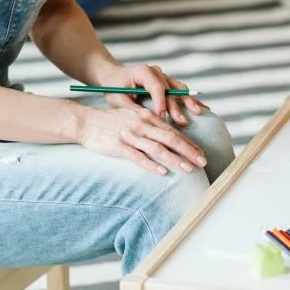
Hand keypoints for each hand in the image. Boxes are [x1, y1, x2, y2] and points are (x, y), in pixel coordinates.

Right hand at [78, 105, 207, 175]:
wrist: (86, 122)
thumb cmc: (112, 122)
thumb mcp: (134, 117)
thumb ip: (151, 125)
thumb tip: (170, 137)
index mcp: (147, 117)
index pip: (173, 131)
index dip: (189, 143)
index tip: (201, 153)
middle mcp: (141, 124)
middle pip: (170, 138)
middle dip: (189, 151)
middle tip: (203, 162)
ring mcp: (130, 135)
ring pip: (158, 148)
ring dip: (175, 159)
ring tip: (188, 169)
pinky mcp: (119, 146)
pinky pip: (138, 157)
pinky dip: (152, 165)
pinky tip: (163, 172)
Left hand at [98, 64, 204, 125]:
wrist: (113, 76)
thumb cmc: (113, 88)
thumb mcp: (117, 99)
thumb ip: (131, 108)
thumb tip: (146, 120)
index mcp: (143, 71)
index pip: (156, 88)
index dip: (161, 103)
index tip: (162, 118)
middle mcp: (156, 72)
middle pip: (170, 89)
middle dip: (177, 106)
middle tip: (181, 122)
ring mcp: (163, 76)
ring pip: (179, 89)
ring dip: (188, 102)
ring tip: (198, 113)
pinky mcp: (167, 83)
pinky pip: (180, 91)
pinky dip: (190, 100)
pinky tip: (203, 108)